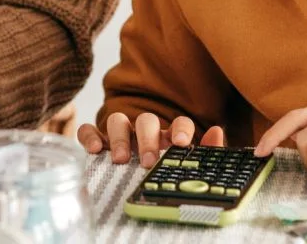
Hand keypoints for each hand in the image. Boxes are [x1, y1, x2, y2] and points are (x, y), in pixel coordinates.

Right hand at [77, 112, 225, 167]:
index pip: (179, 123)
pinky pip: (89, 130)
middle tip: (149, 161)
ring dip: (120, 137)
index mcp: (169, 137)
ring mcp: (120, 135)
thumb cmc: (162, 175)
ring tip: (122, 160)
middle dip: (147, 139)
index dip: (182, 129)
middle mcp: (144, 132)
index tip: (183, 144)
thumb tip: (217, 131)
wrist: (133, 188)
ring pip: (117, 120)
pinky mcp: (98, 141)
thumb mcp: (185, 168)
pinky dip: (90, 136)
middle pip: (145, 120)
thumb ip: (206, 153)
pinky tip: (95, 150)